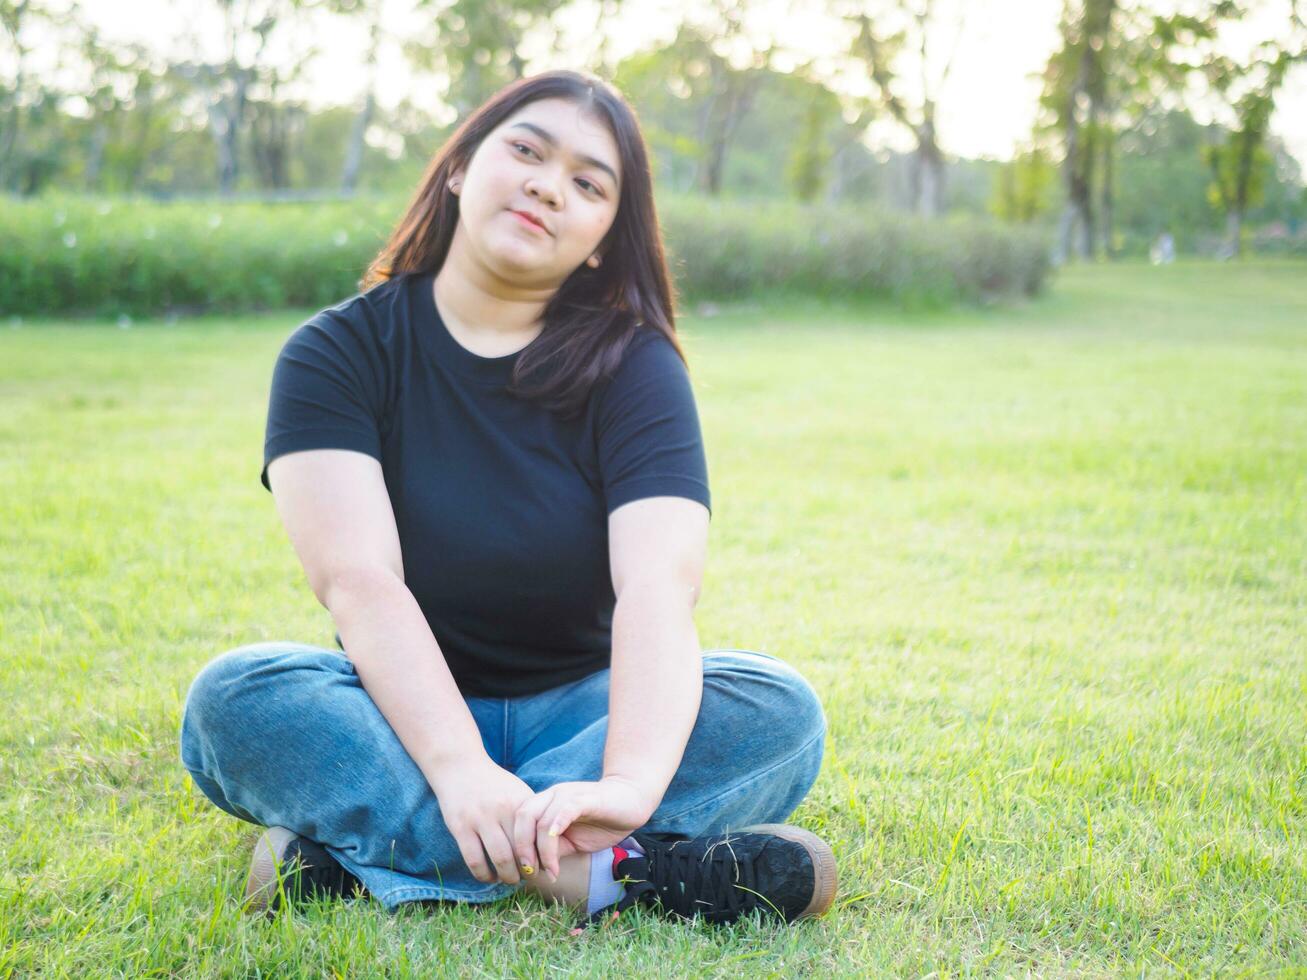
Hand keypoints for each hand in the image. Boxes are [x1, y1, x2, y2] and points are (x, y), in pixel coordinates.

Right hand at [426, 756, 536, 884]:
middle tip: (528, 877)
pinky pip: (474, 860)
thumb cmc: (494, 784)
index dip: (544, 858)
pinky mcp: (460, 827)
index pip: (538, 838)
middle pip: (522, 851)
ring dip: (507, 877)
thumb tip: (549, 845)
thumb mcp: (517, 792)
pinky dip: (484, 875)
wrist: (460, 766)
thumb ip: (531, 816)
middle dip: (527, 871)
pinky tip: (489, 876)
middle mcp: (502, 810)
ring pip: (500, 859)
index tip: (545, 868)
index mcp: (520, 802)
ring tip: (510, 879)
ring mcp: (479, 818)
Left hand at [513, 776, 653, 881]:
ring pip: (541, 819)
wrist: (632, 801)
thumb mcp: (572, 841)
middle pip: (523, 817)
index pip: (519, 822)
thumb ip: (553, 849)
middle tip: (530, 872)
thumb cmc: (602, 821)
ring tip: (551, 870)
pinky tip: (556, 846)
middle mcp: (552, 796)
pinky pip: (565, 810)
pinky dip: (556, 827)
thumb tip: (534, 869)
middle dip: (521, 847)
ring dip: (542, 850)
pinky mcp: (586, 799)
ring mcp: (568, 795)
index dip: (516, 848)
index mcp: (546, 804)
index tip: (524, 872)